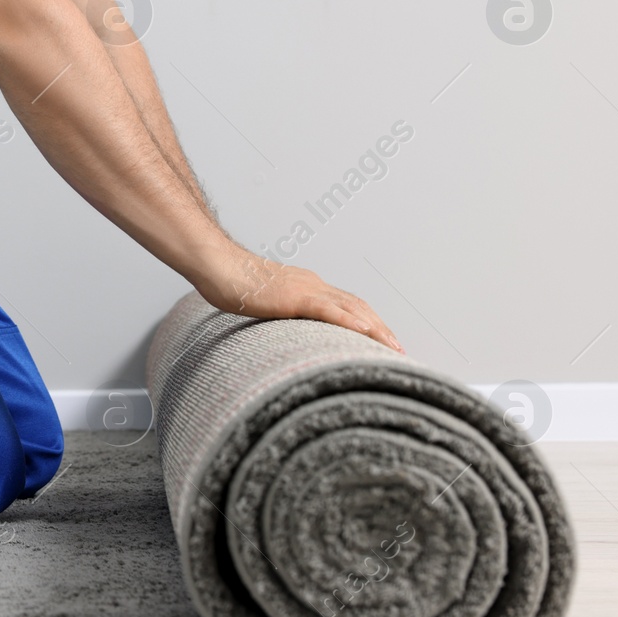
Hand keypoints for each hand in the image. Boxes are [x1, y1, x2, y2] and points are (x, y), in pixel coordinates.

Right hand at [191, 245, 404, 353]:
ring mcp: (306, 289)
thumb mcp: (263, 303)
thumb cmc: (232, 285)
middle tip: (398, 348)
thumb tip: (285, 334)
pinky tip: (367, 333)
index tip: (381, 340)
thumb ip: (280, 315)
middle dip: (381, 327)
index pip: (346, 304)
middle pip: (357, 306)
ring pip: (351, 308)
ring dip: (376, 328)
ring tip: (393, 346)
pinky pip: (329, 310)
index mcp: (307, 286)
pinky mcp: (296, 297)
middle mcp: (313, 285)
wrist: (219, 268)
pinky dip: (351, 322)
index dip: (368, 321)